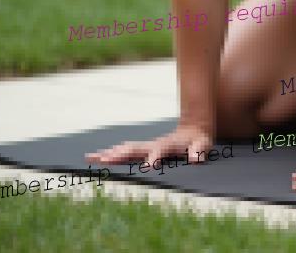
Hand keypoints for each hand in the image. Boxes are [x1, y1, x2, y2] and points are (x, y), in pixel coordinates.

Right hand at [86, 124, 212, 166]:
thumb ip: (200, 150)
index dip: (154, 158)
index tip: (147, 168)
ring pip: (126, 149)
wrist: (194, 127)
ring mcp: (147, 146)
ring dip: (110, 153)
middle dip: (120, 154)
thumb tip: (196, 158)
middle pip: (135, 148)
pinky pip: (126, 152)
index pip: (159, 151)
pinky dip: (111, 154)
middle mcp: (154, 144)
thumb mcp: (203, 144)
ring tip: (91, 158)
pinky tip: (97, 158)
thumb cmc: (199, 139)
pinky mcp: (144, 149)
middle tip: (105, 160)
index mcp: (168, 144)